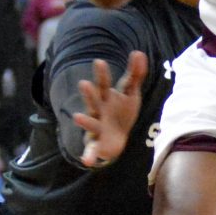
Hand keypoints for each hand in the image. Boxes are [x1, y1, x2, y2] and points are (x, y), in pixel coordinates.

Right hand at [70, 52, 148, 166]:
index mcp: (106, 97)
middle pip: (94, 101)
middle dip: (89, 94)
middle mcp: (98, 110)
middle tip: (84, 84)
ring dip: (85, 121)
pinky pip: (92, 150)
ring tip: (77, 117)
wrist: (117, 139)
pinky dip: (89, 155)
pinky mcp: (97, 144)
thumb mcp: (130, 93)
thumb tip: (138, 52)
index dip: (102, 74)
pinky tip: (87, 162)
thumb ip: (135, 74)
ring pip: (90, 123)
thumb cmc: (121, 111)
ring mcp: (96, 127)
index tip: (99, 61)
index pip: (105, 83)